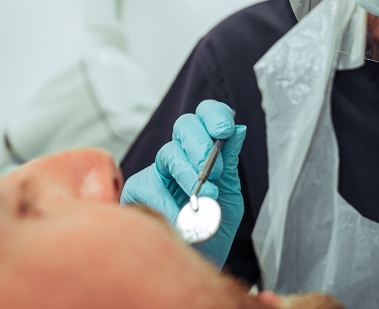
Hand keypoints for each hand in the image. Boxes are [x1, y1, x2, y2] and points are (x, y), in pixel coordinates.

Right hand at [121, 99, 245, 267]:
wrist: (200, 264)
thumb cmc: (213, 230)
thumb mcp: (230, 196)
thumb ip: (230, 163)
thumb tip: (239, 129)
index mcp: (203, 152)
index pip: (205, 117)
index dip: (214, 115)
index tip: (225, 130)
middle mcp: (179, 156)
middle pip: (185, 126)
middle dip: (201, 143)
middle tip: (215, 171)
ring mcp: (157, 172)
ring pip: (169, 154)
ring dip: (189, 174)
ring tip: (203, 199)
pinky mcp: (138, 192)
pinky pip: (151, 187)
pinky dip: (169, 203)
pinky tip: (180, 217)